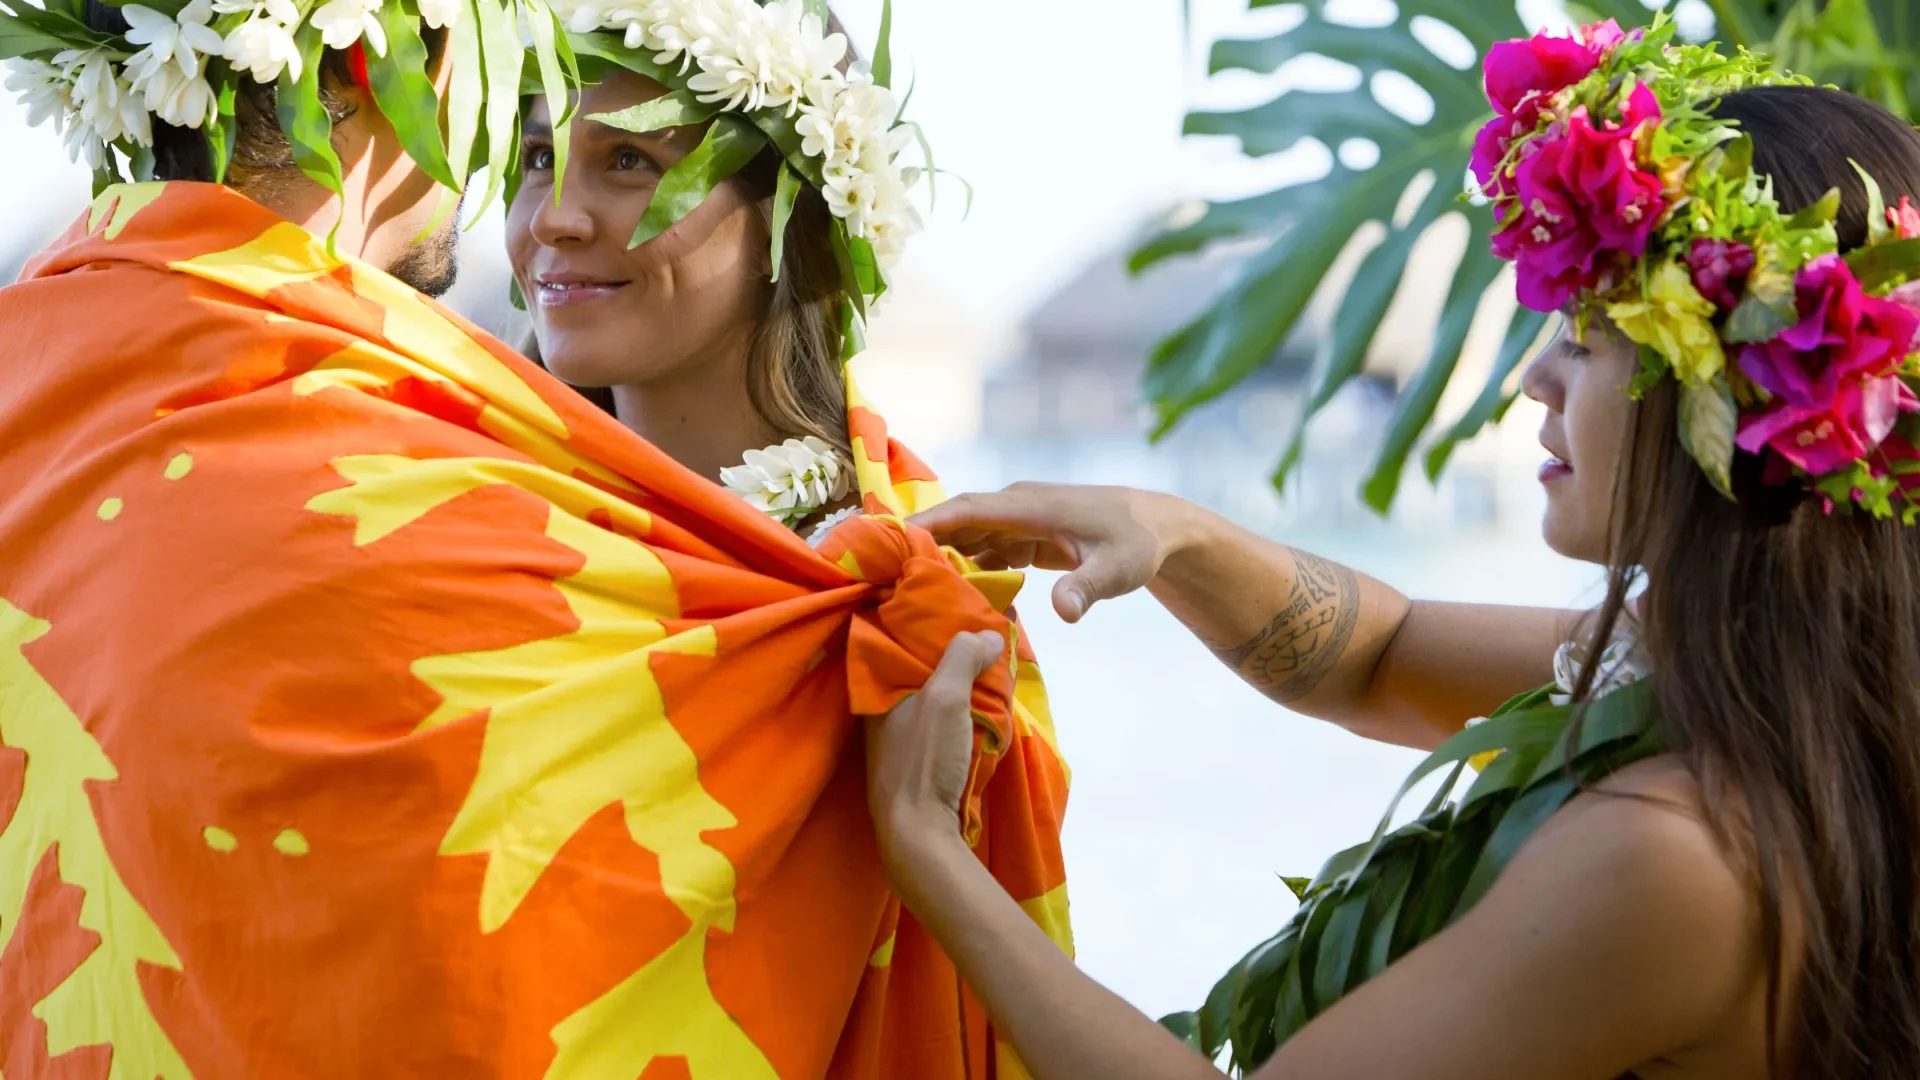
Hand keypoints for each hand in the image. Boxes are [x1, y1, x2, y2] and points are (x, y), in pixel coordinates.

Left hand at [865, 630, 1005, 869]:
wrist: (918, 833)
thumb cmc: (925, 759)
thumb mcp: (945, 698)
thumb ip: (963, 658)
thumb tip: (988, 635)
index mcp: (878, 691)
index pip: (900, 642)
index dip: (931, 626)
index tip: (964, 616)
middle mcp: (883, 712)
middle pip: (922, 670)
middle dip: (955, 656)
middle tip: (988, 643)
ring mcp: (901, 740)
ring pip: (936, 698)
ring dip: (964, 687)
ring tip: (995, 672)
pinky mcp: (919, 763)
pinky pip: (943, 723)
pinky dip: (964, 714)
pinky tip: (986, 713)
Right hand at [908, 483, 1195, 622]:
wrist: (1159, 528)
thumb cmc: (1139, 544)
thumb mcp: (1117, 570)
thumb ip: (1087, 589)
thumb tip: (1064, 612)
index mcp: (1031, 506)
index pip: (968, 509)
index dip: (928, 522)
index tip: (890, 538)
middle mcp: (1018, 508)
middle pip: (958, 522)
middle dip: (921, 542)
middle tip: (880, 571)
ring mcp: (1020, 522)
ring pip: (968, 538)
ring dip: (941, 560)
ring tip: (903, 590)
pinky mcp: (1024, 538)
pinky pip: (984, 551)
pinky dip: (965, 569)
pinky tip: (948, 596)